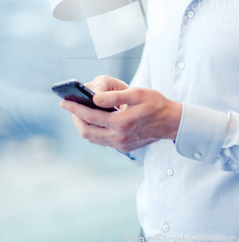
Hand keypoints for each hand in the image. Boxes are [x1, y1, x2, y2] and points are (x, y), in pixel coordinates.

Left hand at [60, 75, 181, 152]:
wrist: (171, 122)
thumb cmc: (155, 103)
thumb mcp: (137, 94)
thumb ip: (114, 96)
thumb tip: (94, 97)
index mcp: (121, 122)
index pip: (90, 116)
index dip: (75, 109)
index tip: (63, 102)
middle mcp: (119, 137)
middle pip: (87, 131)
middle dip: (76, 119)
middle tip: (71, 107)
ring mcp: (121, 144)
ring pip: (93, 138)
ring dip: (84, 126)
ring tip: (80, 113)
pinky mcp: (124, 148)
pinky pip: (102, 141)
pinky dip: (94, 131)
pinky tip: (95, 120)